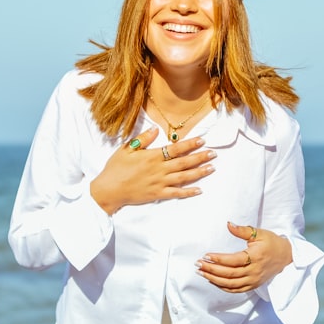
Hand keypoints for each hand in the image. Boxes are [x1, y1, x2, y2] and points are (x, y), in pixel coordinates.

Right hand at [90, 127, 215, 214]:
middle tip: (214, 154)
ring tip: (211, 168)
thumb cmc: (115, 168)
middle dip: (200, 157)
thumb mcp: (126, 149)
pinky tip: (199, 190)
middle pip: (184, 162)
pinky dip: (188, 192)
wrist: (109, 190)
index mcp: (152, 156)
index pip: (176, 148)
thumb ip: (143, 139)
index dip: (190, 144)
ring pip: (183, 177)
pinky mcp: (157, 194)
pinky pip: (176, 193)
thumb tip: (157, 130)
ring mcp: (159, 183)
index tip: (202, 140)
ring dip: (199, 172)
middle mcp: (159, 169)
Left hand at [196, 222, 292, 292]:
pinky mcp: (253, 285)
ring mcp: (253, 280)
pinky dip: (222, 287)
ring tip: (202, 273)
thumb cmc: (272, 243)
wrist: (286, 257)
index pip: (233, 261)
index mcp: (255, 257)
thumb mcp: (259, 233)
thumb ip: (242, 230)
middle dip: (211, 270)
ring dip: (214, 279)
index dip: (218, 259)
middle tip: (198, 265)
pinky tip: (212, 281)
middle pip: (229, 274)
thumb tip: (228, 224)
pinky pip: (235, 290)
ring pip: (231, 284)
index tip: (205, 256)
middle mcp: (254, 271)